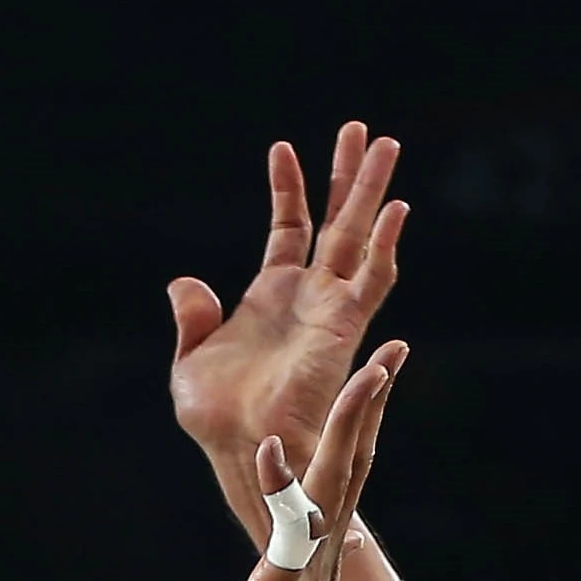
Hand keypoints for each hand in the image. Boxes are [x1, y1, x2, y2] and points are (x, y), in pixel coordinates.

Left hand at [170, 127, 408, 543]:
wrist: (242, 450)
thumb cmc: (219, 417)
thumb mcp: (192, 361)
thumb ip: (194, 319)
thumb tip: (185, 284)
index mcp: (272, 296)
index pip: (289, 228)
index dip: (288, 189)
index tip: (283, 146)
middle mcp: (308, 296)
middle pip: (335, 222)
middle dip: (348, 176)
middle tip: (363, 130)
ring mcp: (329, 308)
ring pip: (358, 238)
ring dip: (371, 193)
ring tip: (385, 145)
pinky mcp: (343, 326)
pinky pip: (372, 278)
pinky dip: (384, 243)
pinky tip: (395, 207)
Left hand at [212, 350, 405, 580]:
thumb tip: (290, 570)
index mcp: (320, 558)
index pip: (349, 479)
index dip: (363, 425)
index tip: (378, 375)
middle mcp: (322, 558)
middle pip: (356, 466)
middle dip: (373, 404)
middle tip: (395, 347)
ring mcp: (306, 572)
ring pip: (336, 485)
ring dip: (351, 426)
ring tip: (367, 375)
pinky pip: (286, 530)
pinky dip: (281, 484)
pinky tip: (271, 445)